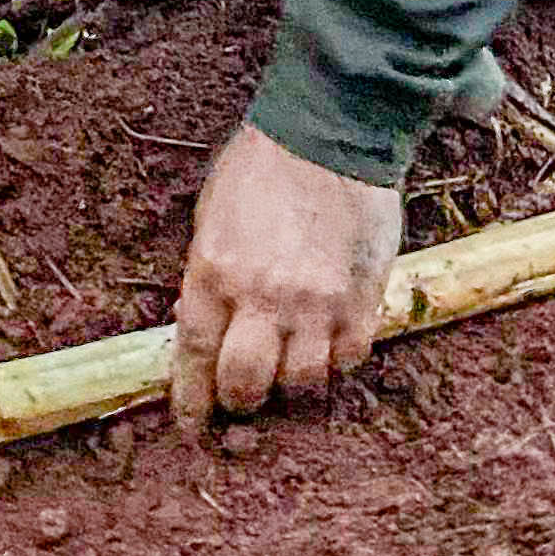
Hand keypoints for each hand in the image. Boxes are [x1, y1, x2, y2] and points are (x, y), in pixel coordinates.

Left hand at [170, 123, 401, 430]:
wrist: (332, 131)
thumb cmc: (263, 166)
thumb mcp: (211, 215)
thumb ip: (208, 275)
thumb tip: (203, 323)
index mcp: (214, 273)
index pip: (195, 359)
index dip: (191, 402)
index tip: (191, 425)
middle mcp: (264, 298)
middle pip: (247, 385)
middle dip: (241, 402)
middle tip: (244, 398)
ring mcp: (318, 303)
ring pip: (303, 383)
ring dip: (292, 388)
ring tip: (291, 376)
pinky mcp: (363, 299)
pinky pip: (350, 359)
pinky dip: (337, 364)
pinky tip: (330, 348)